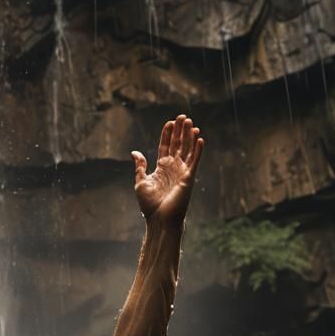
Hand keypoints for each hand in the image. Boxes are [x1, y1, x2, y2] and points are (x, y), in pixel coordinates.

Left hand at [132, 113, 204, 227]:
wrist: (159, 219)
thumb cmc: (149, 204)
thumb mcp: (140, 182)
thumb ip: (140, 166)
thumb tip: (135, 152)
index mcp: (161, 168)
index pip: (165, 146)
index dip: (167, 134)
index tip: (169, 122)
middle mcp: (173, 168)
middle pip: (178, 144)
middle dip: (180, 130)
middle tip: (183, 116)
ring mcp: (182, 172)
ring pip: (187, 149)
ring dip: (189, 136)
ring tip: (191, 122)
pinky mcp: (189, 177)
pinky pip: (195, 161)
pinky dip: (198, 150)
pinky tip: (200, 138)